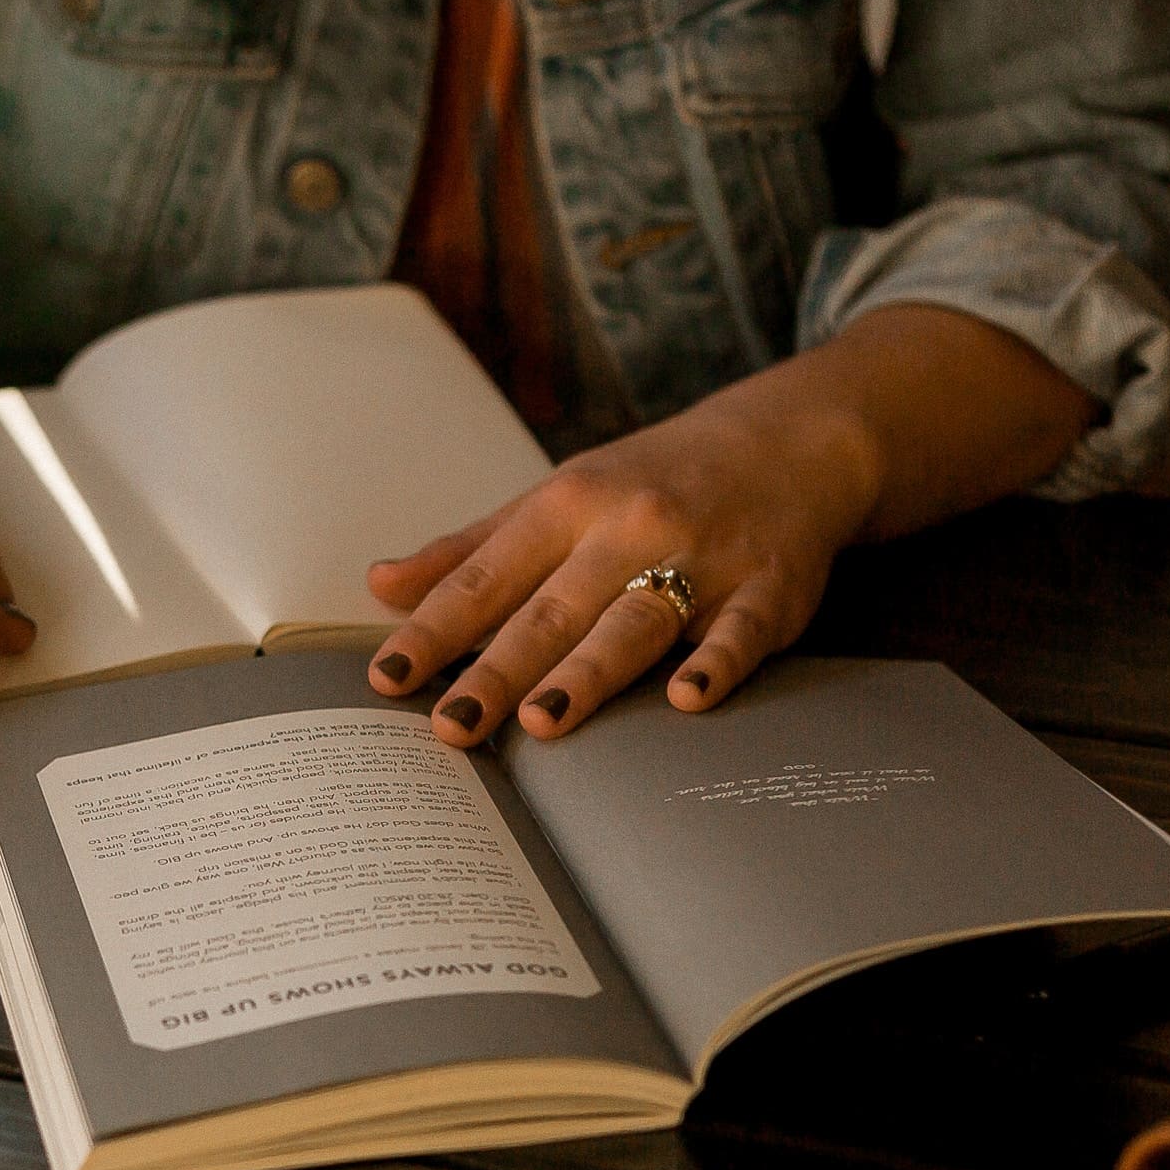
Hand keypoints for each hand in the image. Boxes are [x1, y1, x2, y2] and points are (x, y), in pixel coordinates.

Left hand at [363, 307, 1098, 743]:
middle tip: (450, 726)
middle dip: (497, 668)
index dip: (434, 629)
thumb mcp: (557, 497)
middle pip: (552, 609)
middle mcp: (629, 528)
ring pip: (634, 621)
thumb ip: (471, 550)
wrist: (788, 443)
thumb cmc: (652, 481)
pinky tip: (688, 698)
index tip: (387, 678)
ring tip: (541, 722)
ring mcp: (701, 558)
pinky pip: (740, 631)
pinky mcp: (767, 589)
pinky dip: (716, 662)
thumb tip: (380, 585)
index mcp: (567, 505)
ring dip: (588, 672)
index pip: (487, 577)